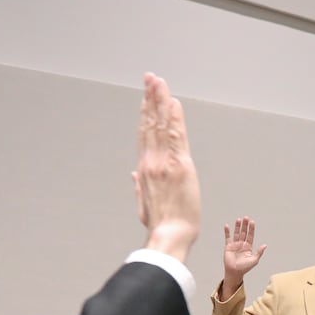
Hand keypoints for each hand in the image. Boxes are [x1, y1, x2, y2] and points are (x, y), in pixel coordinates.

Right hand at [133, 72, 199, 261]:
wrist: (169, 235)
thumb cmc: (160, 225)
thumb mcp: (144, 205)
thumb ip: (140, 187)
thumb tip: (134, 175)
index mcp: (146, 170)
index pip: (145, 135)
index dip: (144, 114)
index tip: (145, 98)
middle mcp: (152, 162)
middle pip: (150, 123)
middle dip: (150, 98)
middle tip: (150, 78)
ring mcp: (165, 162)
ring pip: (162, 125)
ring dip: (160, 100)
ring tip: (159, 81)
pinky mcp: (180, 166)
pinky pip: (177, 136)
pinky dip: (174, 118)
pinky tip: (173, 102)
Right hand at [221, 216, 265, 296]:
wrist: (235, 272)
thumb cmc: (245, 268)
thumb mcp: (254, 260)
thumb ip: (259, 252)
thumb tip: (265, 245)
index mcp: (248, 247)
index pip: (250, 236)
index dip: (251, 229)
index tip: (252, 222)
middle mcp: (242, 244)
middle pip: (244, 233)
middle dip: (245, 226)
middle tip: (246, 218)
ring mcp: (235, 245)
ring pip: (236, 233)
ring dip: (237, 227)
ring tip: (239, 219)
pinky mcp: (228, 246)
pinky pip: (227, 238)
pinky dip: (227, 232)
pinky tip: (227, 226)